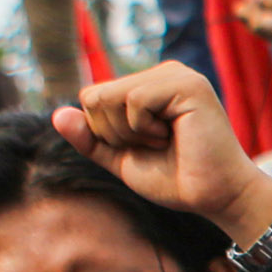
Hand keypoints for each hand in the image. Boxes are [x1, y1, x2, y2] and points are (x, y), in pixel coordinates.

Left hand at [52, 62, 271, 247]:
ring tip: (165, 141)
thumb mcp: (121, 159)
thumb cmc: (175, 179)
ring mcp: (176, 75)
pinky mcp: (187, 84)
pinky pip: (134, 100)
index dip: (104, 133)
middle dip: (113, 133)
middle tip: (154, 145)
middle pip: (94, 96)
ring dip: (129, 132)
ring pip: (110, 96)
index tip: (142, 147)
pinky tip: (173, 136)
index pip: (92, 98)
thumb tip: (57, 115)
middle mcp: (162, 73)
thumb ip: (91, 138)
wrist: (215, 197)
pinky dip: (144, 128)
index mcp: (148, 86)